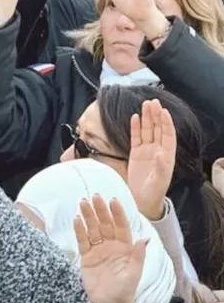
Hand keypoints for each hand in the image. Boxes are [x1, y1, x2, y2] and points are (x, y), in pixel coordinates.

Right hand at [74, 195, 145, 302]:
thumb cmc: (125, 290)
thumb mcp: (134, 274)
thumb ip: (137, 256)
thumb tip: (145, 238)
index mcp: (125, 248)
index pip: (121, 226)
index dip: (117, 214)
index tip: (112, 200)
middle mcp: (111, 246)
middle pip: (105, 224)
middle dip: (100, 210)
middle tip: (94, 196)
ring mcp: (98, 250)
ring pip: (92, 229)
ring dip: (88, 216)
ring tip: (82, 203)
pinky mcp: (86, 256)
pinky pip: (82, 240)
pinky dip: (79, 230)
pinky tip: (76, 219)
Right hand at [127, 100, 176, 221]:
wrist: (141, 201)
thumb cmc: (153, 193)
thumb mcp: (158, 182)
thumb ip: (160, 168)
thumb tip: (161, 154)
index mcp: (167, 156)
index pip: (167, 135)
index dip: (166, 123)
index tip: (163, 111)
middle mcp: (157, 151)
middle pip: (157, 129)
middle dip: (156, 115)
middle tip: (152, 102)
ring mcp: (146, 151)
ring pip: (147, 131)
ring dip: (147, 118)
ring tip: (145, 104)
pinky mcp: (135, 154)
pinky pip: (136, 137)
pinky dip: (135, 127)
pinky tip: (135, 117)